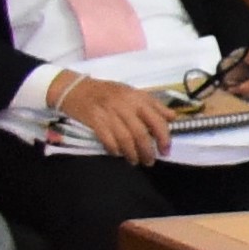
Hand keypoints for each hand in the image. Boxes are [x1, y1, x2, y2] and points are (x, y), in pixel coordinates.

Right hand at [51, 73, 175, 162]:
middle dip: (147, 151)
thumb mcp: (133, 93)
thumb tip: (173, 117)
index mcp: (137, 98)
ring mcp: (109, 113)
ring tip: (135, 161)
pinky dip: (114, 149)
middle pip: (141, 133)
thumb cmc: (107, 92)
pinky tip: (117, 153)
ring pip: (125, 139)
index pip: (157, 120)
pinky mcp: (94, 120)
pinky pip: (108, 139)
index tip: (166, 150)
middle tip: (150, 161)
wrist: (75, 88)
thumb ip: (153, 105)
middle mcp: (125, 105)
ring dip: (132, 153)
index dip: (164, 137)